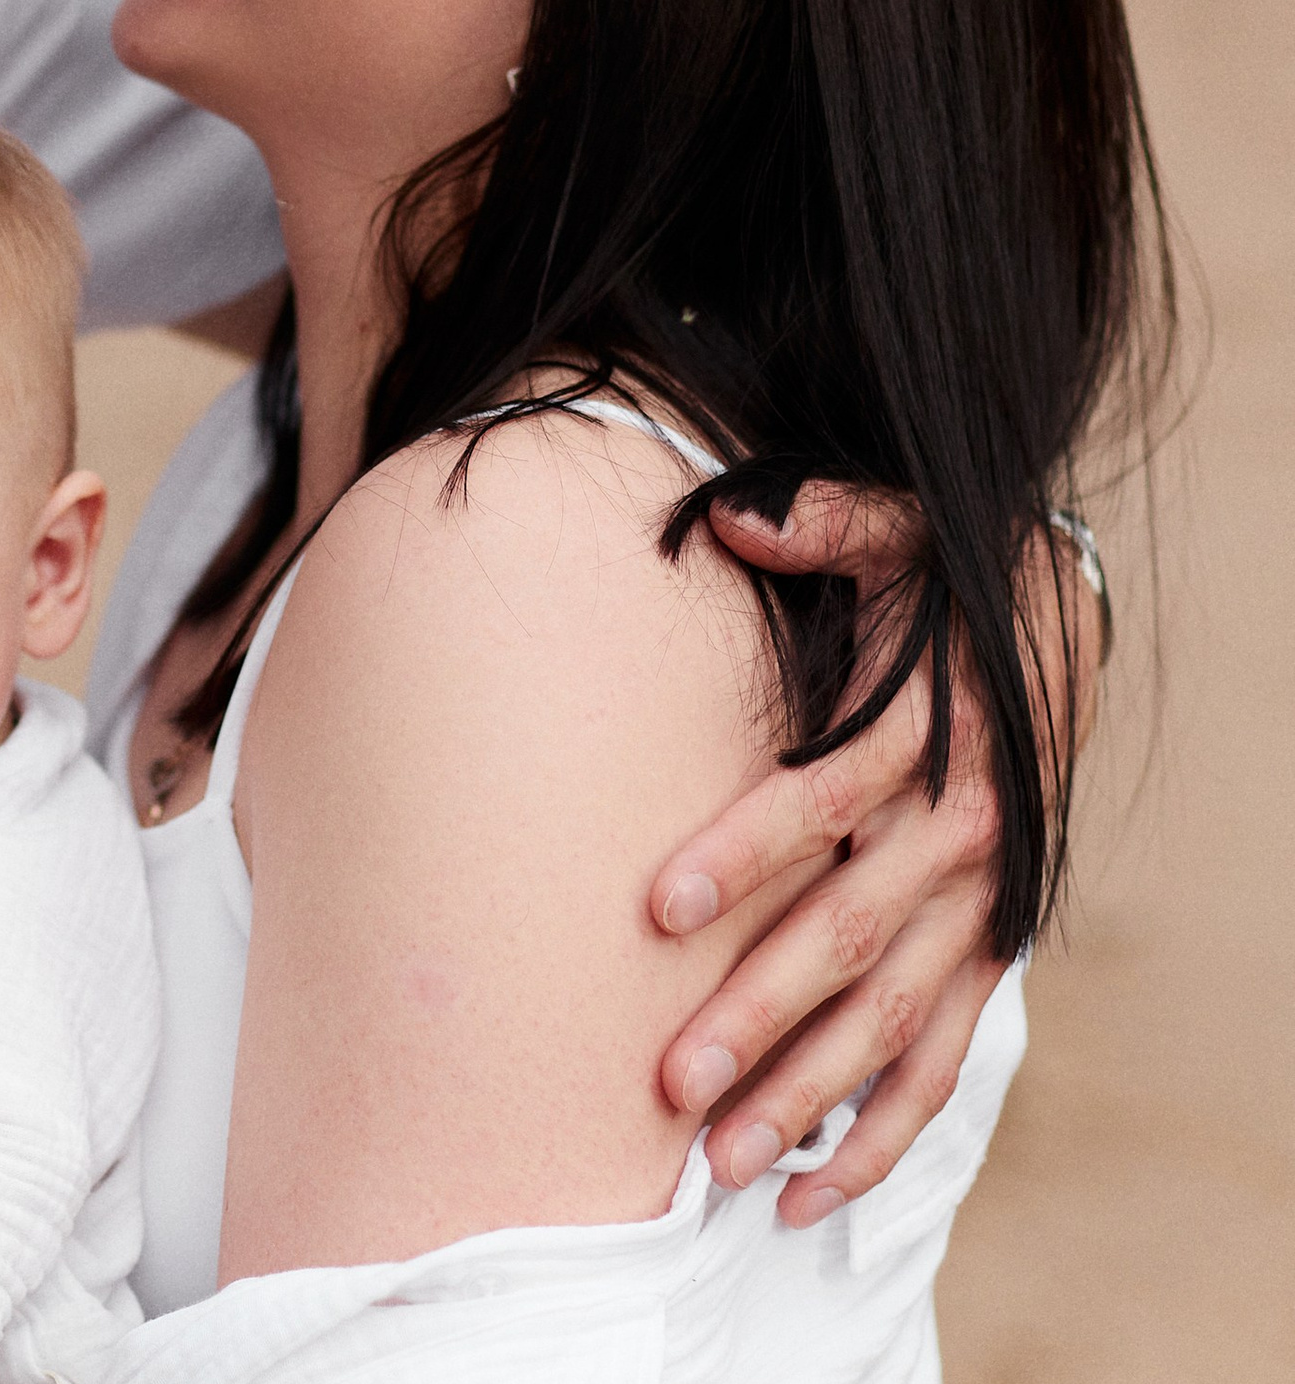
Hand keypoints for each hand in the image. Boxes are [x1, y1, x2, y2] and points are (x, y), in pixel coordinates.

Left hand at [660, 481, 1019, 1227]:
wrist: (1051, 627)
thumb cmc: (940, 581)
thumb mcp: (894, 532)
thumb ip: (816, 522)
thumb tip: (732, 515)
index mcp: (927, 738)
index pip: (825, 804)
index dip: (744, 853)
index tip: (658, 906)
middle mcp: (960, 838)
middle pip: (854, 941)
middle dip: (761, 1014)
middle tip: (668, 1080)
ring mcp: (979, 910)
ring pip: (896, 1024)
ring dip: (808, 1095)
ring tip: (716, 1159)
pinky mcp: (987, 955)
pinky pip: (942, 1062)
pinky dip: (881, 1134)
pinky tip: (804, 1192)